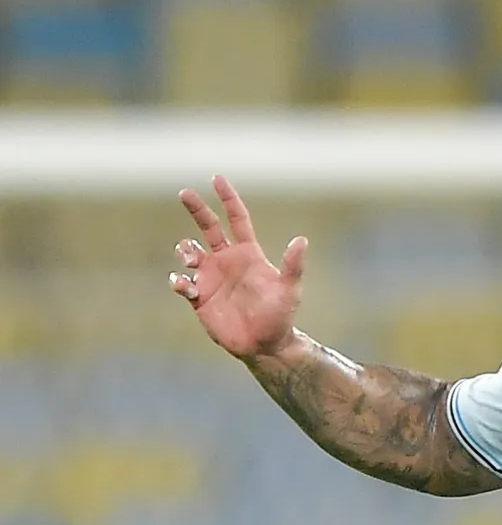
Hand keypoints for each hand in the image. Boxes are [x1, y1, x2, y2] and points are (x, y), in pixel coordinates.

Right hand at [170, 176, 305, 361]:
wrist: (265, 346)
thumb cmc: (280, 317)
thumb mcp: (289, 290)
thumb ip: (292, 266)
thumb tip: (301, 240)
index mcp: (248, 254)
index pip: (237, 219)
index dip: (228, 199)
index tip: (217, 178)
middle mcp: (227, 261)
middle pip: (208, 227)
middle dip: (197, 209)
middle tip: (185, 193)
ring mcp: (211, 277)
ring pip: (189, 251)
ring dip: (184, 249)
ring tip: (190, 258)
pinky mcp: (199, 297)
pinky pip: (182, 283)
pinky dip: (178, 281)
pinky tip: (185, 285)